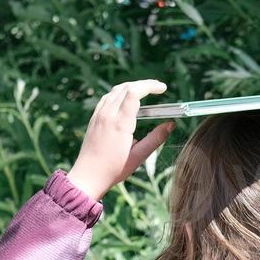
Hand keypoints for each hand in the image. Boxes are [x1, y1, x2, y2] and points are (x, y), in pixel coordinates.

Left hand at [67, 79, 174, 201]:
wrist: (87, 176)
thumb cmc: (114, 169)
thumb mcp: (139, 156)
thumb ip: (156, 139)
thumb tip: (171, 125)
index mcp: (120, 124)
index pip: (134, 93)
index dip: (150, 86)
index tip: (163, 88)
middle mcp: (107, 115)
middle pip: (127, 87)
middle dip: (145, 84)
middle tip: (159, 88)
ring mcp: (99, 115)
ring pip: (116, 90)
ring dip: (132, 86)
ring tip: (146, 91)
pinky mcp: (94, 118)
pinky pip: (108, 97)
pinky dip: (120, 93)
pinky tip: (127, 99)